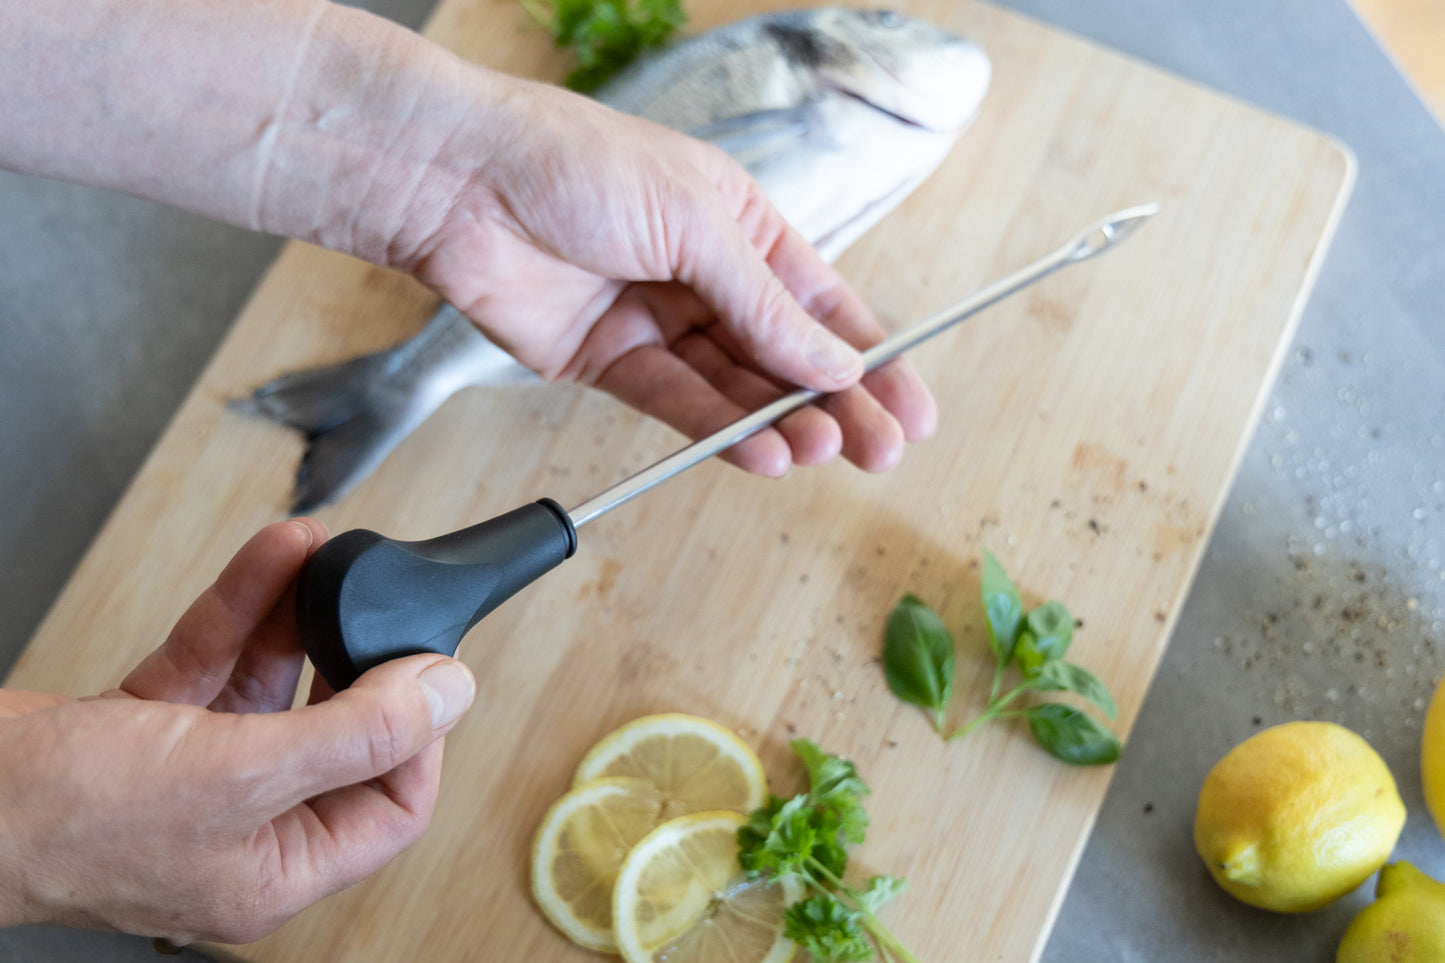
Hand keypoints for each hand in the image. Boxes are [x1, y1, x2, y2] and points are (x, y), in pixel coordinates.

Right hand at [0, 521, 475, 943]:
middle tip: (380, 612)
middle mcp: (241, 827)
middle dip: (358, 663)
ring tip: (325, 558)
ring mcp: (193, 776)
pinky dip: (244, 608)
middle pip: (337, 738)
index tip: (428, 672)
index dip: (421, 736)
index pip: (393, 806)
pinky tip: (275, 556)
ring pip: (274, 687)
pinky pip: (218, 660)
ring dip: (299, 616)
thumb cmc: (59, 821)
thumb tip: (449, 694)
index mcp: (275, 869)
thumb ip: (354, 732)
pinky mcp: (150, 728)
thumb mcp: (238, 775)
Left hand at [402, 76, 937, 476]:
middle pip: (786, 355)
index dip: (873, 357)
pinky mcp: (609, 360)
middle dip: (836, 403)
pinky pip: (677, 402)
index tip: (914, 408)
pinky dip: (717, 429)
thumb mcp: (697, 222)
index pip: (823, 303)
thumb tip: (836, 363)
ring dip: (780, 423)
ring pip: (735, 387)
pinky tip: (759, 452)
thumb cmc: (576, 163)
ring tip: (821, 453)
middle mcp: (704, 276)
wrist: (461, 181)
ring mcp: (658, 320)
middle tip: (879, 450)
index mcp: (741, 225)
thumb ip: (765, 304)